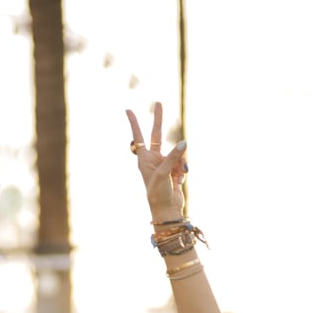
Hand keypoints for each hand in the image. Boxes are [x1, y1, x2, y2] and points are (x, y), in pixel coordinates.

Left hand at [125, 102, 186, 221]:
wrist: (167, 210)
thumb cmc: (158, 193)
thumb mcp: (164, 173)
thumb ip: (174, 156)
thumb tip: (184, 142)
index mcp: (144, 159)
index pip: (138, 137)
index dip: (134, 123)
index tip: (127, 110)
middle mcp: (153, 159)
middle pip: (157, 135)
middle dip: (159, 120)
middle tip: (158, 102)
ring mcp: (164, 163)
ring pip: (177, 152)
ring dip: (180, 162)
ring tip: (177, 177)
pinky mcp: (175, 169)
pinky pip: (183, 162)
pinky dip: (183, 170)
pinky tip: (180, 181)